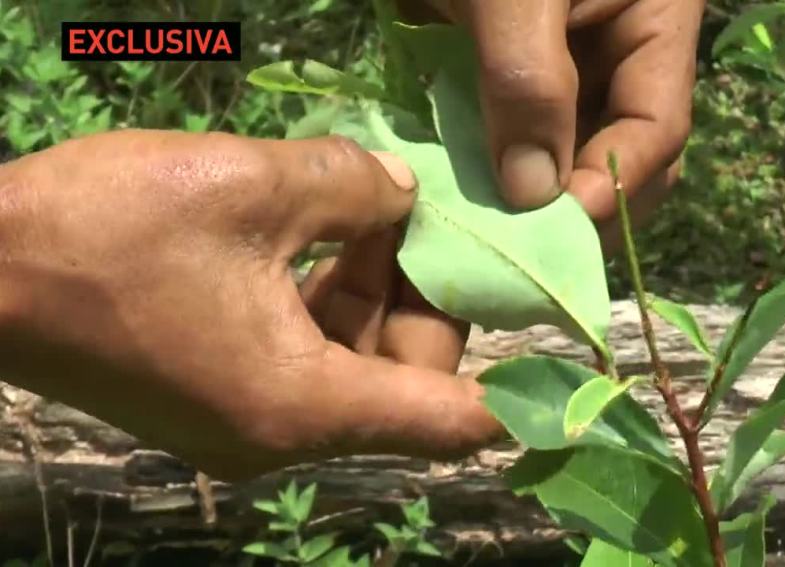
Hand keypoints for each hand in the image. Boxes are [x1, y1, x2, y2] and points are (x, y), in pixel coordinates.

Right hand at [0, 130, 502, 480]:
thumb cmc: (108, 230)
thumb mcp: (251, 187)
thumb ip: (352, 187)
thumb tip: (401, 194)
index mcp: (305, 402)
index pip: (446, 418)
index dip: (512, 389)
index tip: (560, 350)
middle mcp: (284, 431)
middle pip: (405, 379)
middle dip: (429, 298)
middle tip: (440, 221)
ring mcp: (246, 417)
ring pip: (355, 362)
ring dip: (378, 290)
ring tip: (386, 213)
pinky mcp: (217, 392)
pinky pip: (306, 354)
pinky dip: (329, 300)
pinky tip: (332, 233)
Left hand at [408, 0, 703, 249]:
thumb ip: (529, 83)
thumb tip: (533, 197)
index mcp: (651, 22)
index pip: (657, 127)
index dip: (613, 184)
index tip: (556, 228)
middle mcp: (614, 54)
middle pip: (617, 155)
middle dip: (574, 208)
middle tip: (520, 256)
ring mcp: (560, 67)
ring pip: (560, 155)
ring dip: (524, 200)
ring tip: (483, 239)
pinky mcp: (506, 73)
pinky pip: (507, 135)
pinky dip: (483, 170)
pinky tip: (456, 198)